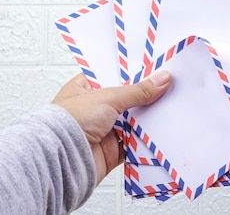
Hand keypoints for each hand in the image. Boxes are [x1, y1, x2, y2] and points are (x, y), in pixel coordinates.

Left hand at [52, 71, 170, 183]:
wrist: (60, 160)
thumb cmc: (68, 123)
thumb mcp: (107, 97)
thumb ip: (137, 90)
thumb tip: (161, 80)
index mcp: (85, 88)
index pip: (114, 76)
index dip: (134, 73)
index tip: (155, 69)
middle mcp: (94, 109)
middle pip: (127, 100)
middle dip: (145, 96)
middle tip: (167, 87)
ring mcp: (103, 130)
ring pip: (132, 122)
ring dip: (147, 118)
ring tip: (169, 107)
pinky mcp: (111, 150)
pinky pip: (134, 144)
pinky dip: (145, 140)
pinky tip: (159, 131)